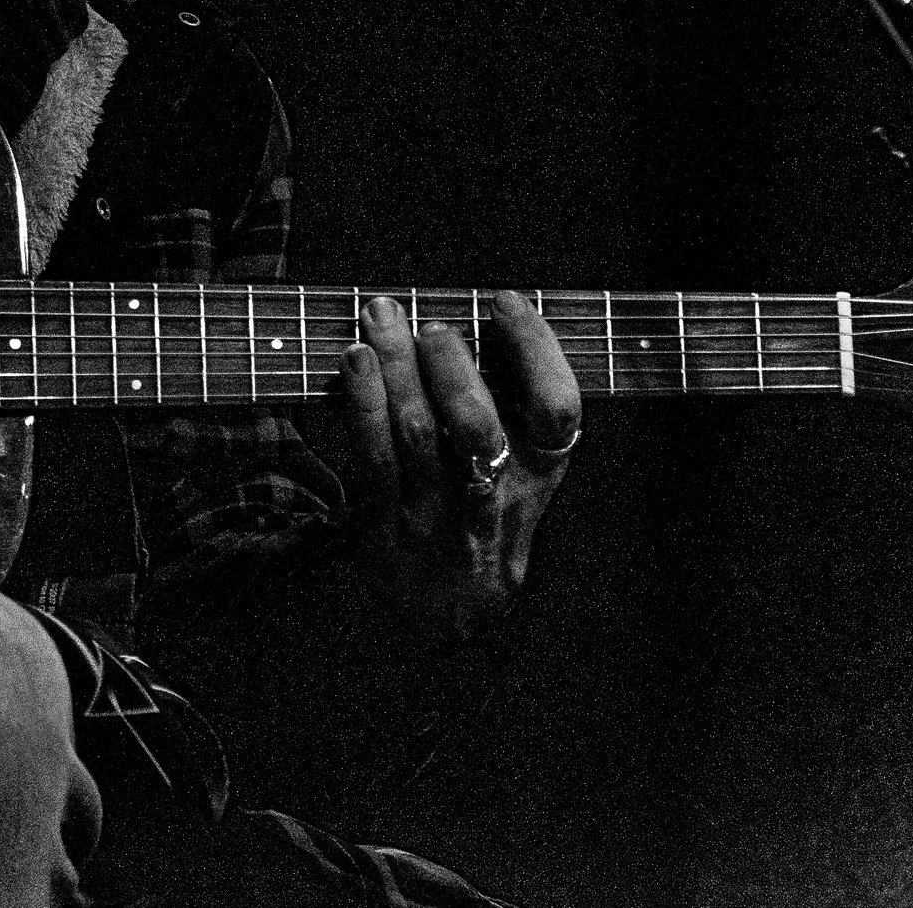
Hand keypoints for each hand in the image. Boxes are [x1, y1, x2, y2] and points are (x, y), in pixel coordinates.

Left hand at [340, 289, 580, 643]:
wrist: (451, 610)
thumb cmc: (485, 511)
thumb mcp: (522, 470)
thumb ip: (516, 403)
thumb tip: (491, 310)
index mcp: (539, 471)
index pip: (557, 409)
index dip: (536, 350)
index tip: (506, 301)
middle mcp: (495, 495)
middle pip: (480, 425)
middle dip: (451, 364)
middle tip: (432, 325)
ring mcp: (438, 514)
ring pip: (419, 434)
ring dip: (397, 367)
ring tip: (381, 318)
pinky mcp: (387, 525)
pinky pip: (373, 458)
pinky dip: (363, 402)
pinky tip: (355, 360)